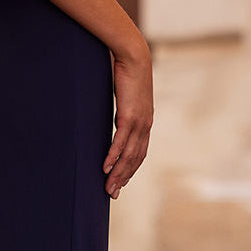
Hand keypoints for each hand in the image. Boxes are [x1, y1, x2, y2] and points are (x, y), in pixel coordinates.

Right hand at [103, 43, 152, 197]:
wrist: (135, 57)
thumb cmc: (129, 74)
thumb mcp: (128, 97)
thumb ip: (124, 111)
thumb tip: (117, 119)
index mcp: (145, 123)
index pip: (139, 153)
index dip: (130, 170)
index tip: (121, 183)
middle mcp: (145, 126)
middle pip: (135, 159)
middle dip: (123, 178)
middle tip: (112, 193)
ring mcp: (139, 122)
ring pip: (128, 155)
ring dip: (118, 173)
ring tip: (107, 186)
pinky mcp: (129, 116)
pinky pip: (120, 141)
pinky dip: (113, 156)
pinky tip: (105, 167)